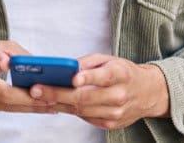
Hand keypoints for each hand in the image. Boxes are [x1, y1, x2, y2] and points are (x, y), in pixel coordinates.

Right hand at [0, 36, 51, 114]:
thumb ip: (16, 53)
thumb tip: (41, 65)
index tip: (6, 61)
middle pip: (2, 93)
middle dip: (29, 98)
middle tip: (51, 98)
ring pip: (4, 106)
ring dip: (29, 107)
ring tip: (51, 105)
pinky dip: (18, 108)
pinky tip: (33, 107)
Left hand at [29, 54, 169, 129]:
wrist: (147, 93)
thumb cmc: (124, 73)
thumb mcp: (110, 60)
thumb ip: (88, 63)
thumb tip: (65, 68)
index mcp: (121, 74)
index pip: (104, 76)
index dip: (88, 77)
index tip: (72, 78)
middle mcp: (120, 95)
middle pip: (85, 97)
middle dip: (57, 93)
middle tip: (36, 89)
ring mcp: (115, 112)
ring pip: (81, 110)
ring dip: (58, 104)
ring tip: (39, 97)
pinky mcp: (110, 124)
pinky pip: (85, 118)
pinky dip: (69, 111)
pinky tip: (56, 104)